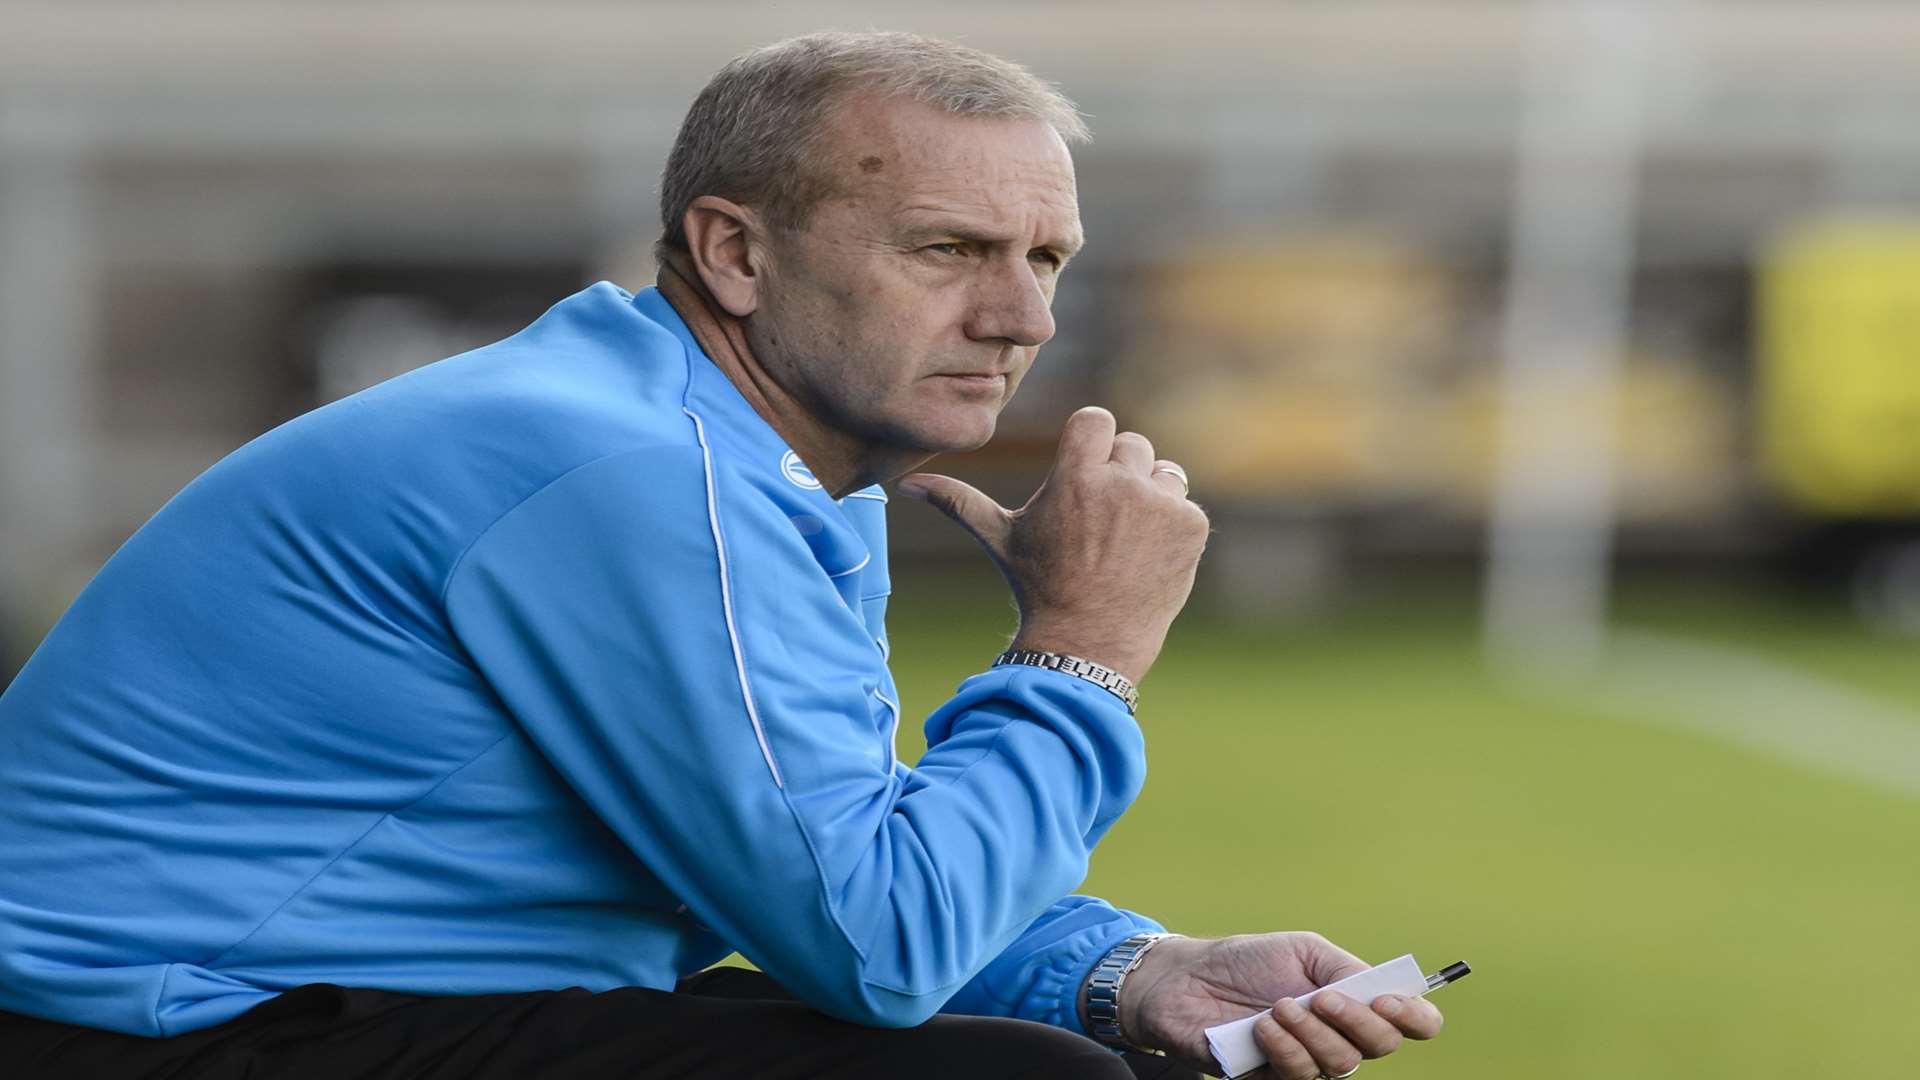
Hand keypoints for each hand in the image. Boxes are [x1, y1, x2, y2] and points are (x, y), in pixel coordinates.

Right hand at [896, 406, 1207, 682]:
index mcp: (1075, 476)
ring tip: (1124, 539)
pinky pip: (1185, 505)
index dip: (1089, 445)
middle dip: (1118, 474)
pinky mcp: (1191, 526)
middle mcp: (1121, 483)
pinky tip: (1146, 556)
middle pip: (1131, 444)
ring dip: (1149, 496)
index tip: (1083, 475)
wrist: (1088, 643)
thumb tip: (904, 484)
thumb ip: (958, 501)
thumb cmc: (1038, 587)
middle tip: (1101, 520)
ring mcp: (1161, 504)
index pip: (1096, 420)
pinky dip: (1172, 527)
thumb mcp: (999, 539)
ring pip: (1163, 472)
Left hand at [1119, 933, 1444, 1078]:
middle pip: (1379, 1047)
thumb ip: (1345, 970)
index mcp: (1354, 1002)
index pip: (1410, 1022)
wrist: (1186, 978)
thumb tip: (1381, 990)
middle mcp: (1338, 1036)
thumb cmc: (1245, 962)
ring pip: (1339, 1064)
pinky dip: (1284, 1048)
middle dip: (1357, 1022)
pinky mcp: (1272, 1078)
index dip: (1416, 1017)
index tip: (1391, 1002)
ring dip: (1313, 1032)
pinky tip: (1262, 1026)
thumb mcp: (1302, 950)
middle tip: (1324, 998)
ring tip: (1279, 1005)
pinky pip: (1298, 1076)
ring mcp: (1307, 1060)